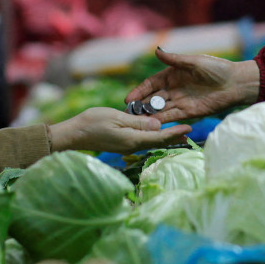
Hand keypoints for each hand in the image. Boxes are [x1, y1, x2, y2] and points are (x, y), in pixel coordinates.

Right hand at [49, 107, 192, 153]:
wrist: (74, 134)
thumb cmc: (92, 122)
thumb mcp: (116, 118)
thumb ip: (137, 122)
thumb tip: (157, 125)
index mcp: (133, 139)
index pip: (159, 137)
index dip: (175, 133)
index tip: (189, 128)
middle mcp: (133, 145)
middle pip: (158, 140)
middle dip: (174, 136)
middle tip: (189, 130)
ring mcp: (127, 145)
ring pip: (151, 140)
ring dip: (165, 135)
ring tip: (178, 130)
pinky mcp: (122, 143)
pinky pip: (142, 138)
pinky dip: (153, 134)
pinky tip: (157, 129)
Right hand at [124, 47, 260, 122]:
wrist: (235, 83)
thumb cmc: (217, 68)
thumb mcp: (194, 62)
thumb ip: (175, 60)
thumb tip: (156, 50)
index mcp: (172, 75)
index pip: (151, 84)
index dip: (139, 91)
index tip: (128, 99)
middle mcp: (174, 89)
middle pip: (152, 99)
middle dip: (140, 106)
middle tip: (127, 114)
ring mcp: (181, 102)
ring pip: (160, 110)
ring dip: (148, 116)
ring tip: (135, 123)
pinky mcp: (189, 113)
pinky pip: (172, 117)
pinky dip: (162, 121)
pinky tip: (151, 126)